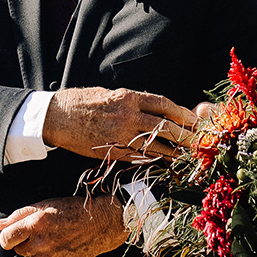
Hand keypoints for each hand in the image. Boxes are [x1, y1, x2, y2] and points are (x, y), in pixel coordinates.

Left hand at [0, 195, 124, 256]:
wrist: (100, 223)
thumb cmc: (74, 211)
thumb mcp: (44, 204)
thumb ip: (19, 215)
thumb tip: (0, 224)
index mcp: (36, 223)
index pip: (6, 238)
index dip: (7, 237)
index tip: (12, 236)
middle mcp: (42, 242)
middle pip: (18, 249)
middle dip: (25, 242)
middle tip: (41, 233)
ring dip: (34, 253)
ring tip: (51, 241)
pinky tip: (51, 254)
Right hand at [42, 87, 198, 162]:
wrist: (57, 117)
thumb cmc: (83, 102)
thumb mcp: (111, 94)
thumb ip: (134, 102)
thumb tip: (157, 110)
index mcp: (128, 98)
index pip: (164, 104)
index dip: (183, 113)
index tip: (195, 120)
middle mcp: (128, 116)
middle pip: (166, 126)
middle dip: (185, 135)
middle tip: (199, 141)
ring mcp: (121, 136)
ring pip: (156, 145)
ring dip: (174, 152)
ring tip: (188, 156)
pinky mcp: (113, 151)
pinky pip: (139, 157)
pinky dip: (155, 160)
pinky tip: (165, 162)